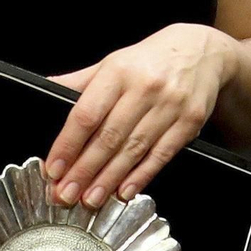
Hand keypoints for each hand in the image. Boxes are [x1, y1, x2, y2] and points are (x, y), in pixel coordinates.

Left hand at [46, 24, 238, 208]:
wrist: (204, 51)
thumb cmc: (152, 59)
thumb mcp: (114, 61)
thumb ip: (81, 81)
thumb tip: (46, 90)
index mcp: (119, 71)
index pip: (87, 113)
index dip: (68, 144)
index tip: (54, 168)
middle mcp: (145, 88)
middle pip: (109, 136)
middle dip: (84, 170)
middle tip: (66, 194)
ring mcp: (170, 105)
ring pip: (134, 149)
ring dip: (109, 178)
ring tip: (90, 199)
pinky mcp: (190, 121)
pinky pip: (162, 154)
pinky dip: (142, 175)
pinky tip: (124, 190)